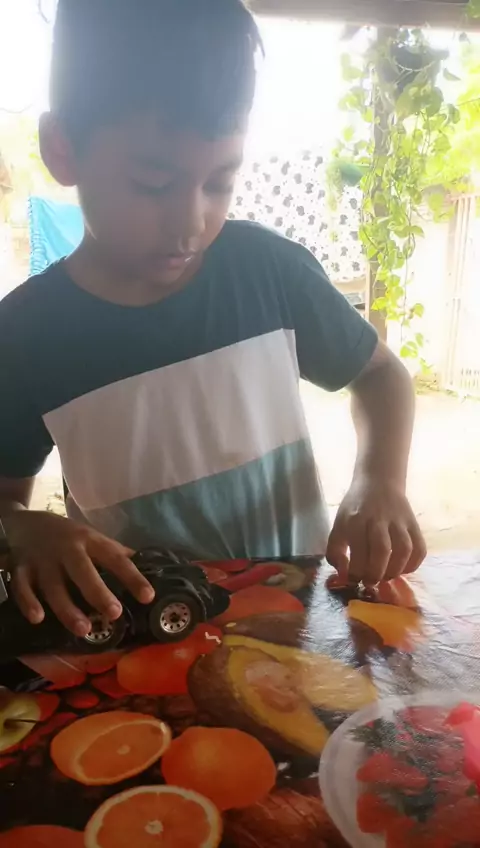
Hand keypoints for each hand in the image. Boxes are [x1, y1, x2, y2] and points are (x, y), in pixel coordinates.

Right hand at [5, 511, 154, 635]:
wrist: (26, 523)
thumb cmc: (68, 536)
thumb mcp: (92, 538)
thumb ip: (115, 553)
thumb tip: (150, 566)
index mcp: (89, 541)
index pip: (114, 558)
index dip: (132, 577)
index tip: (148, 596)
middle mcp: (67, 550)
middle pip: (82, 571)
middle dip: (98, 592)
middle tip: (115, 613)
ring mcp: (42, 560)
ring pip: (54, 585)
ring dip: (67, 608)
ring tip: (84, 629)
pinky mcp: (21, 569)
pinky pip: (21, 587)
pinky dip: (28, 602)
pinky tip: (38, 618)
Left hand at [326, 478, 425, 585]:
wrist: (379, 483)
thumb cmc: (355, 509)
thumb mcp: (338, 525)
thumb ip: (335, 551)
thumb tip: (344, 575)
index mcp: (356, 520)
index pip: (358, 551)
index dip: (356, 572)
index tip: (355, 580)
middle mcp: (378, 520)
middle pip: (381, 550)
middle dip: (376, 573)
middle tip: (371, 583)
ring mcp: (399, 521)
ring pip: (403, 549)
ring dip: (395, 570)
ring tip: (386, 577)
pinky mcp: (414, 524)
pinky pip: (419, 548)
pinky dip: (413, 564)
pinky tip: (402, 569)